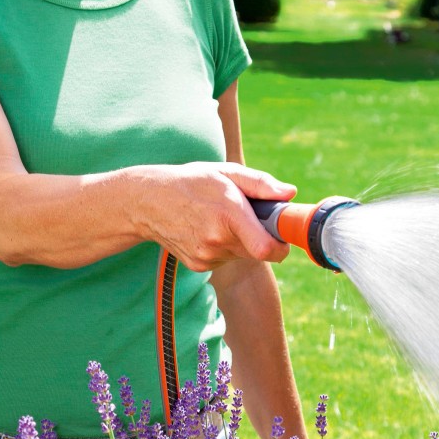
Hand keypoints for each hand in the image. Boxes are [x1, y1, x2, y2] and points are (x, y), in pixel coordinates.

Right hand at [135, 162, 296, 272]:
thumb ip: (261, 184)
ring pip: (242, 255)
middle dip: (261, 236)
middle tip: (248, 217)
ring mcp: (207, 256)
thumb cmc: (192, 182)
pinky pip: (225, 259)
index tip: (283, 236)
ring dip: (240, 241)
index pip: (267, 249)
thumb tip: (290, 193)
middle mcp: (217, 240)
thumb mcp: (226, 172)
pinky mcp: (199, 265)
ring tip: (219, 219)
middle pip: (258, 251)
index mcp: (228, 215)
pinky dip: (224, 247)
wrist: (148, 202)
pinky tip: (206, 230)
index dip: (282, 246)